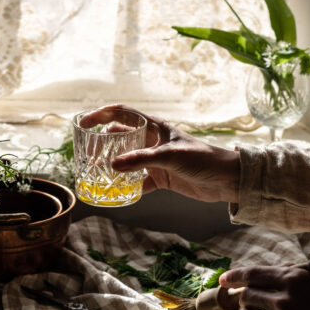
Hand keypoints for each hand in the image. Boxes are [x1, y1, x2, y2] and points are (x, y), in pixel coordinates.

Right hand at [79, 105, 240, 203]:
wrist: (226, 179)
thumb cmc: (202, 159)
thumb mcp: (170, 156)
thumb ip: (141, 160)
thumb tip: (112, 165)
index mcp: (154, 127)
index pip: (121, 114)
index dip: (100, 115)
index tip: (83, 124)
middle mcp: (152, 141)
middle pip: (120, 138)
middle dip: (102, 146)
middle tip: (87, 158)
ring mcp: (156, 160)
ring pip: (127, 161)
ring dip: (113, 168)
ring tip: (96, 176)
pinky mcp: (162, 178)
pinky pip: (139, 183)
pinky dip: (128, 188)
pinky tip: (118, 195)